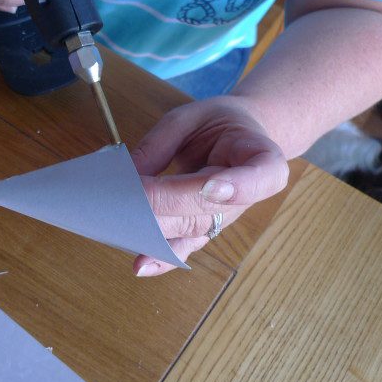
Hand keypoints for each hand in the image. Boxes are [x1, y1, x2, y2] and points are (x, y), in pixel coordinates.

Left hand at [131, 96, 288, 276]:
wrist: (239, 139)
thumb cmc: (218, 123)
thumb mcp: (192, 117)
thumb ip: (161, 143)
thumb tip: (128, 173)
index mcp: (263, 158)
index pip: (261, 177)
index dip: (238, 186)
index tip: (211, 186)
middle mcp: (248, 197)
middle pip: (210, 208)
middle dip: (166, 204)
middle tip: (126, 195)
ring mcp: (225, 219)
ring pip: (191, 230)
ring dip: (154, 228)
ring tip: (118, 222)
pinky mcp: (205, 231)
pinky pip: (184, 248)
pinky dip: (161, 258)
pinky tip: (140, 265)